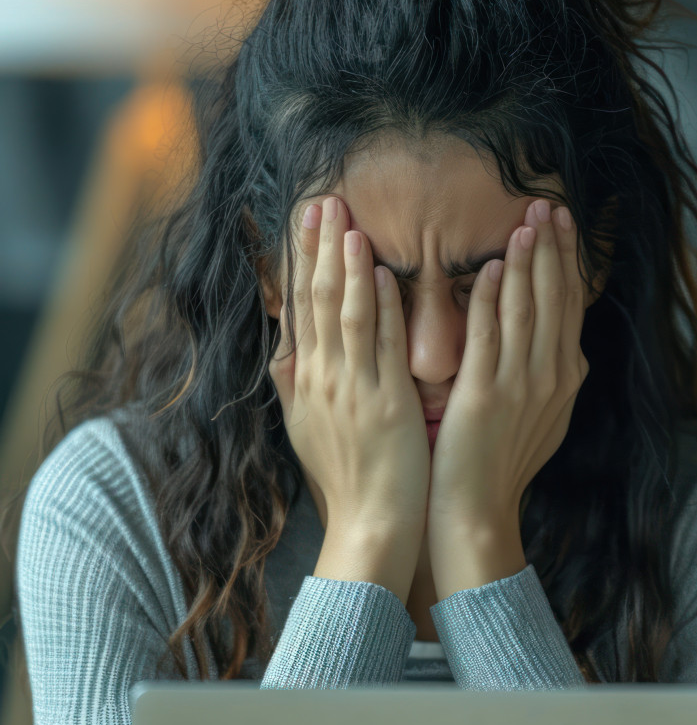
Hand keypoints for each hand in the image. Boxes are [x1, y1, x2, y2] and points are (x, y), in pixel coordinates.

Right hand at [268, 196, 430, 537]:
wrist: (369, 525)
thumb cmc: (347, 478)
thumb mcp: (307, 427)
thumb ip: (297, 385)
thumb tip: (284, 351)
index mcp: (305, 381)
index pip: (299, 307)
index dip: (301, 259)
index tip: (306, 219)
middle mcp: (322, 380)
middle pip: (316, 301)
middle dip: (319, 247)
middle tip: (324, 199)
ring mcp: (351, 391)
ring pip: (345, 314)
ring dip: (347, 264)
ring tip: (349, 221)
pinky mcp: (384, 404)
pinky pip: (381, 346)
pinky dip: (380, 307)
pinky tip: (383, 274)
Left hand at [427, 198, 589, 533]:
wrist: (478, 513)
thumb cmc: (498, 466)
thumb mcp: (540, 418)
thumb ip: (547, 377)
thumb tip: (560, 347)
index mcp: (564, 378)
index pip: (568, 304)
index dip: (566, 260)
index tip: (561, 222)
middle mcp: (551, 377)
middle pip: (555, 298)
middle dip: (553, 248)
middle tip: (549, 203)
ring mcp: (521, 386)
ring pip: (526, 309)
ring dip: (526, 261)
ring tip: (525, 220)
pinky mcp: (486, 396)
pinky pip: (489, 336)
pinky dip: (489, 299)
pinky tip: (486, 267)